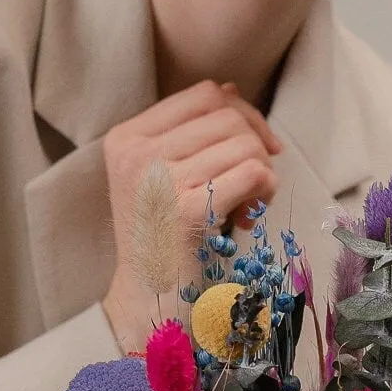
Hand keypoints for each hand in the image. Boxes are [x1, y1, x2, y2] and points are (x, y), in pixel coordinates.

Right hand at [101, 79, 281, 350]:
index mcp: (126, 139)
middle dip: (256, 146)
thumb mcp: (165, 176)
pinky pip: (254, 173)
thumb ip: (192, 134)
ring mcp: (159, 180)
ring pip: (245, 144)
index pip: (203, 94)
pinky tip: (246, 218)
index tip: (256, 144)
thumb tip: (229, 90)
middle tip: (253, 186)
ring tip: (246, 206)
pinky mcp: (188, 211)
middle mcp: (137, 154)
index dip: (241, 111)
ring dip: (263, 173)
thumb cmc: (166, 239)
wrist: (150, 300)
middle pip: (228, 116)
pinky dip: (265, 192)